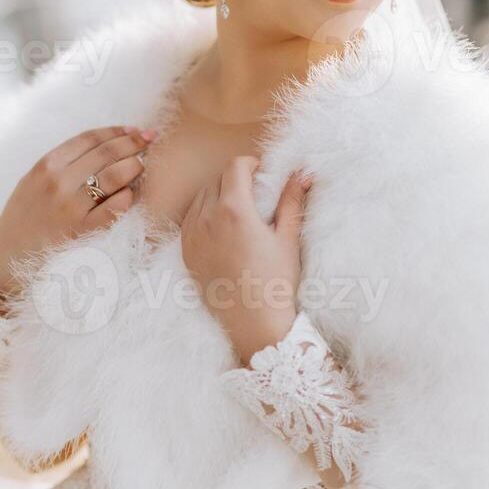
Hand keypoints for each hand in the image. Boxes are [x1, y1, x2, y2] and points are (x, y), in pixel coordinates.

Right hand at [0, 125, 155, 302]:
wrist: (7, 259)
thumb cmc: (24, 217)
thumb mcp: (33, 181)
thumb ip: (62, 163)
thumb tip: (103, 145)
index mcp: (47, 165)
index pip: (90, 138)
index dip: (117, 131)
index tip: (133, 129)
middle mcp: (59, 182)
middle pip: (107, 152)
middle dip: (134, 142)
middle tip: (150, 139)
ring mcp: (72, 207)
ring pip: (116, 175)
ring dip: (135, 166)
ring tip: (142, 166)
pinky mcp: (83, 231)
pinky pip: (116, 208)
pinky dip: (128, 197)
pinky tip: (130, 194)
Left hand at [180, 155, 312, 365]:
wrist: (254, 324)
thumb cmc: (276, 282)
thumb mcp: (288, 238)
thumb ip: (292, 200)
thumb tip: (303, 173)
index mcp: (234, 211)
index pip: (235, 167)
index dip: (251, 163)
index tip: (262, 173)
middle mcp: (207, 219)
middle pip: (217, 179)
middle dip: (236, 179)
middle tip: (254, 192)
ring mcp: (192, 236)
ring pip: (201, 197)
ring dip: (218, 194)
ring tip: (239, 211)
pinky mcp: (185, 252)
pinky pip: (190, 219)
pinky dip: (204, 214)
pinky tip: (223, 228)